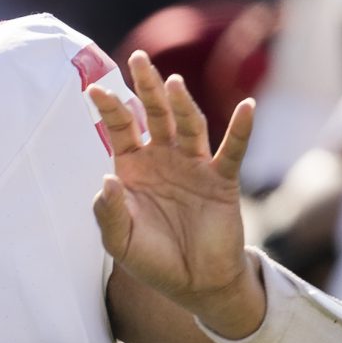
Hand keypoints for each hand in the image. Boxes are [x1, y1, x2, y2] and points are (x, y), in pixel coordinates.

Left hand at [89, 51, 263, 337]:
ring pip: (189, 126)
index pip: (120, 129)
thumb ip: (109, 213)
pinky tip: (247, 107)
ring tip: (173, 83)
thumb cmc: (152, 260)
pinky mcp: (221, 181)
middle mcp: (163, 159)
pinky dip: (240, 129)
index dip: (109, 109)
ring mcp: (193, 166)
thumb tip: (107, 179)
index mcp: (133, 168)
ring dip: (183, 104)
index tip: (95, 89)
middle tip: (139, 59)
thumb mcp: (120, 241)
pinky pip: (232, 150)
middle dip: (147, 88)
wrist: (194, 283)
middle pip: (155, 114)